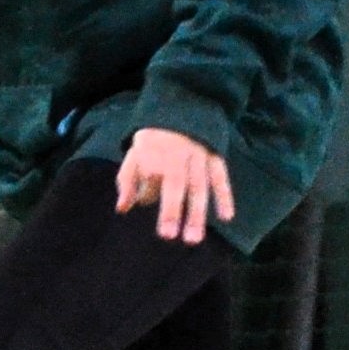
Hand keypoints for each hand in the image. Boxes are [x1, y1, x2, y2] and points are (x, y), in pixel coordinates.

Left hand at [115, 128, 234, 243]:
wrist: (183, 111)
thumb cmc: (154, 143)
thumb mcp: (134, 154)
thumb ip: (127, 180)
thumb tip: (122, 208)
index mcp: (155, 153)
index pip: (151, 176)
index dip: (148, 194)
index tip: (145, 213)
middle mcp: (178, 154)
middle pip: (176, 184)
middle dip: (171, 210)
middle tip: (168, 236)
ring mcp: (199, 156)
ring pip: (199, 186)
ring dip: (197, 213)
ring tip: (194, 238)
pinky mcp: (216, 157)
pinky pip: (221, 178)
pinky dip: (225, 196)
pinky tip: (226, 216)